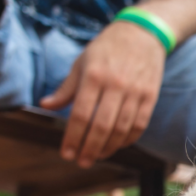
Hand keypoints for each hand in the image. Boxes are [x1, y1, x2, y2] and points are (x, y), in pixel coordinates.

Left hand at [40, 21, 165, 167]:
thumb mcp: (82, 62)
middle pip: (102, 126)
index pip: (81, 114)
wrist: (143, 34)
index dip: (73, 138)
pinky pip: (139, 125)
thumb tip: (45, 105)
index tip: (66, 153)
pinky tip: (117, 145)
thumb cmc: (106, 49)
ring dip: (108, 148)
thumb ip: (66, 88)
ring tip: (97, 156)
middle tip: (81, 161)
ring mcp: (135, 91)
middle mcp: (115, 85)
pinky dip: (128, 139)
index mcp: (93, 75)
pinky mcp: (150, 96)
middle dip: (90, 148)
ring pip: (121, 129)